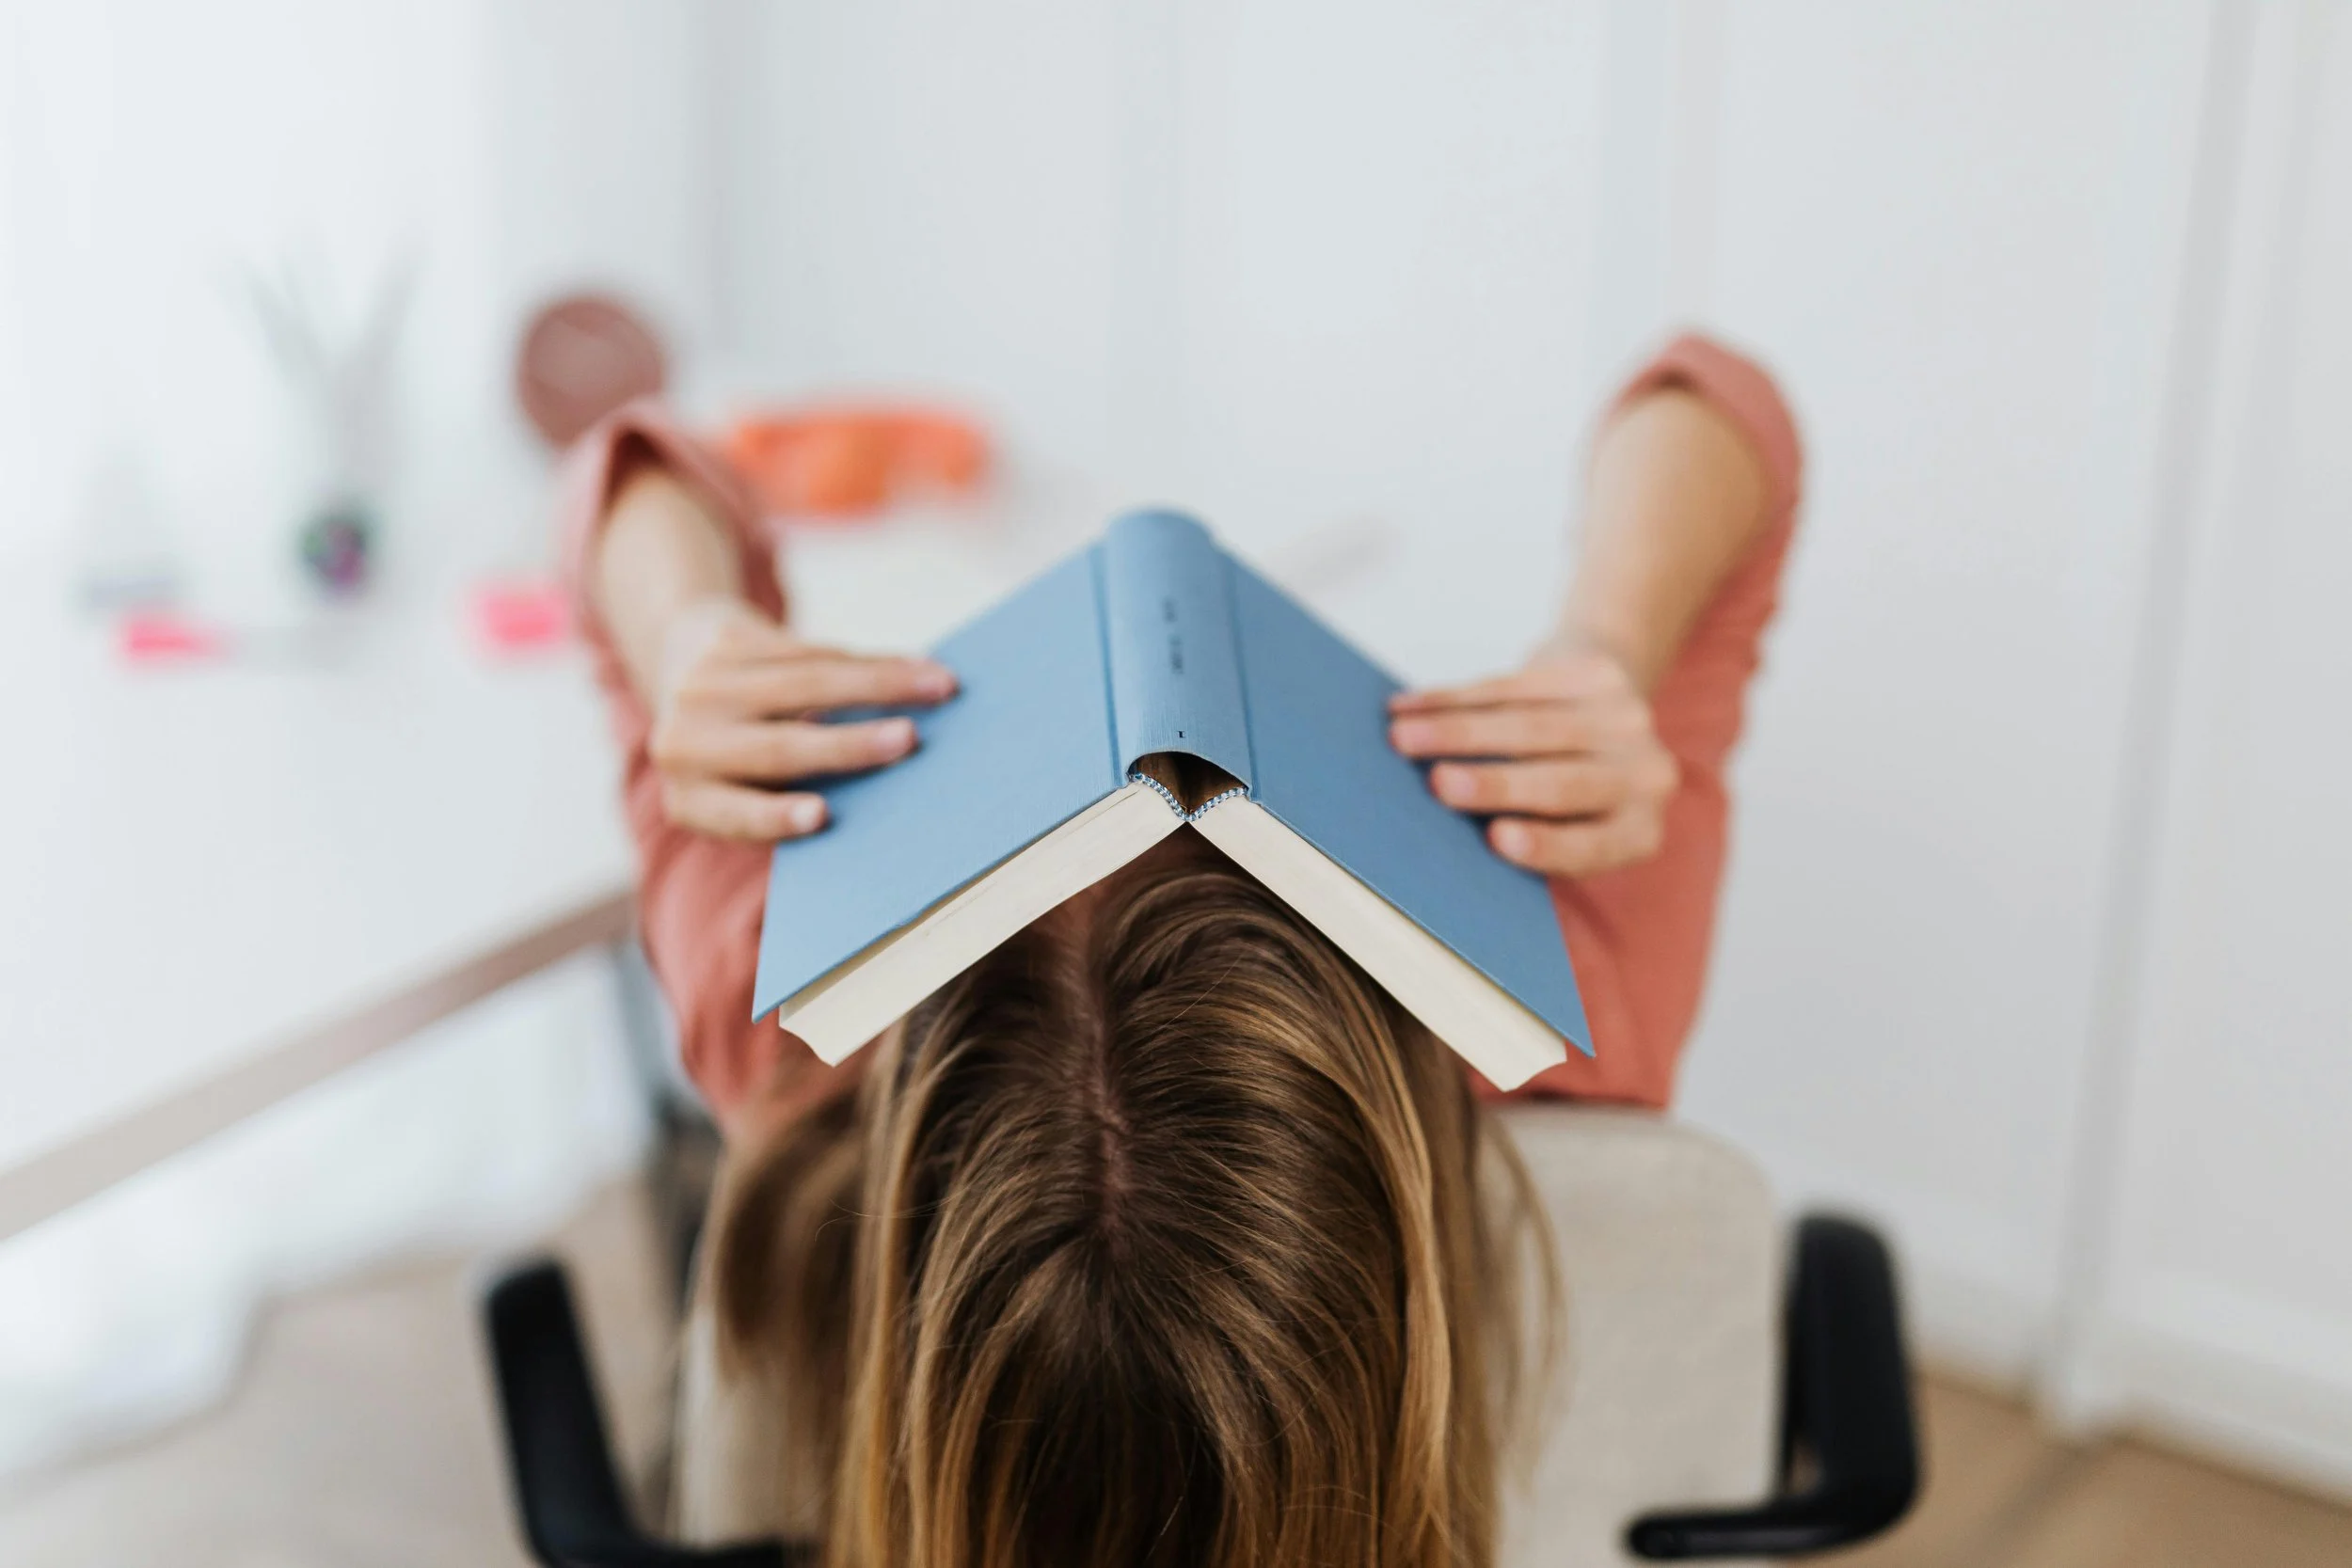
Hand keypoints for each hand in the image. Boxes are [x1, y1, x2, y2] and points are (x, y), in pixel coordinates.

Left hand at [647, 601, 957, 840]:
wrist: (678, 662)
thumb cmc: (738, 755)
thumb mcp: (744, 789)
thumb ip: (792, 794)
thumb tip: (885, 782)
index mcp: (689, 799)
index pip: (734, 813)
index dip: (777, 816)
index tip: (822, 815)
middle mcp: (685, 744)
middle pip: (777, 748)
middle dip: (849, 745)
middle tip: (909, 742)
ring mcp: (703, 687)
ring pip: (804, 683)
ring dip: (881, 685)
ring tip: (937, 688)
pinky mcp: (728, 640)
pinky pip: (812, 651)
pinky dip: (873, 661)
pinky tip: (916, 666)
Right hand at [1388, 649, 1677, 877]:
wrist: (1610, 714)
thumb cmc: (1566, 800)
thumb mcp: (1563, 831)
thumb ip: (1525, 837)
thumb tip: (1445, 830)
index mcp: (1638, 834)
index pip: (1592, 846)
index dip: (1544, 843)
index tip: (1496, 837)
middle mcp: (1647, 779)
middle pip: (1565, 783)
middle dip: (1496, 783)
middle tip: (1438, 784)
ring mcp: (1629, 721)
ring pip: (1532, 725)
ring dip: (1458, 731)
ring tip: (1403, 738)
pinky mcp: (1599, 675)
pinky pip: (1515, 685)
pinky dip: (1454, 697)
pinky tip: (1410, 705)